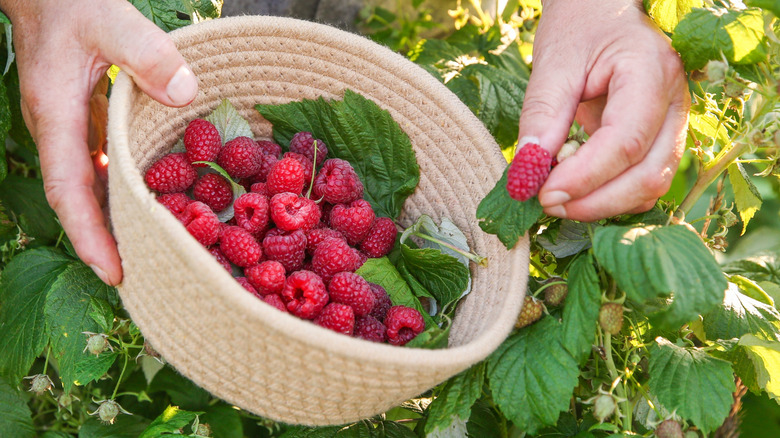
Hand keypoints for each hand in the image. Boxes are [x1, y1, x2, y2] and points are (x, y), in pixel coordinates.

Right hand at [1, 0, 197, 284]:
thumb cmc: (71, 1)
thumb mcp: (110, 18)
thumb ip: (146, 53)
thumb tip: (186, 94)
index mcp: (56, 115)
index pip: (68, 189)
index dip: (89, 235)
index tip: (114, 272)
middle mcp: (59, 131)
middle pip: (77, 203)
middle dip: (105, 243)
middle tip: (145, 281)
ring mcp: (69, 129)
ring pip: (89, 189)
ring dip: (115, 222)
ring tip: (152, 256)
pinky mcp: (84, 122)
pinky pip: (101, 168)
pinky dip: (123, 193)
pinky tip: (151, 206)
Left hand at [518, 0, 689, 220]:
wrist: (602, 12)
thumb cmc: (580, 29)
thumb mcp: (554, 63)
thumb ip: (543, 115)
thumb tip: (528, 172)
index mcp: (651, 71)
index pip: (626, 141)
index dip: (586, 176)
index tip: (543, 192)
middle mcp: (674, 102)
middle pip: (649, 173)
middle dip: (595, 201)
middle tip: (545, 203)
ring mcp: (674, 124)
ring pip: (652, 185)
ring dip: (603, 205)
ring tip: (555, 200)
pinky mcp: (662, 141)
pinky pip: (644, 183)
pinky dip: (611, 198)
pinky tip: (576, 192)